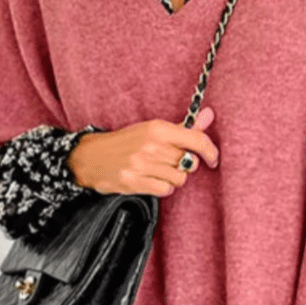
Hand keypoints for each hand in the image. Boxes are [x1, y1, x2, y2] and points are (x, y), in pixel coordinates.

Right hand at [67, 107, 218, 195]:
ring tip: (157, 171)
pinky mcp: (134, 182)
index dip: (210, 152)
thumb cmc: (126, 142)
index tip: (213, 159)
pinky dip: (162, 188)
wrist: (92, 157)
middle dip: (183, 165)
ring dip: (173, 178)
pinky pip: (165, 190)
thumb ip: (185, 127)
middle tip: (169, 161)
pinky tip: (151, 180)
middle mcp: (152, 146)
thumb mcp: (154, 130)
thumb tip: (210, 114)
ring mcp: (142, 165)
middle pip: (189, 163)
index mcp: (158, 129)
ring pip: (179, 179)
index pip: (197, 140)